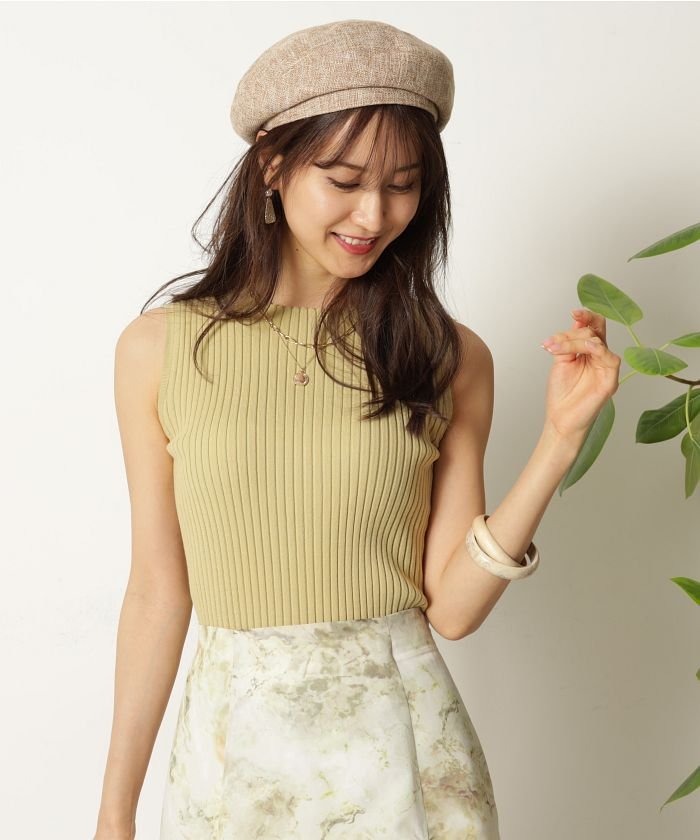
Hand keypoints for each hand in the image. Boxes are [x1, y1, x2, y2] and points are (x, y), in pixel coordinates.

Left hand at [540, 308, 620, 439]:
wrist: (560, 418)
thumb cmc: (561, 393)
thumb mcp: (561, 361)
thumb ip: (567, 342)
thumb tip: (574, 320)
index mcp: (590, 351)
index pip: (594, 327)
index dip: (586, 316)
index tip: (573, 312)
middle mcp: (601, 357)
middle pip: (596, 331)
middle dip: (573, 331)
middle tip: (552, 343)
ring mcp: (607, 368)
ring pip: (597, 341)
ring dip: (574, 341)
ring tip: (555, 349)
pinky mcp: (611, 380)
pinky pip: (609, 357)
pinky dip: (595, 349)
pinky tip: (580, 349)